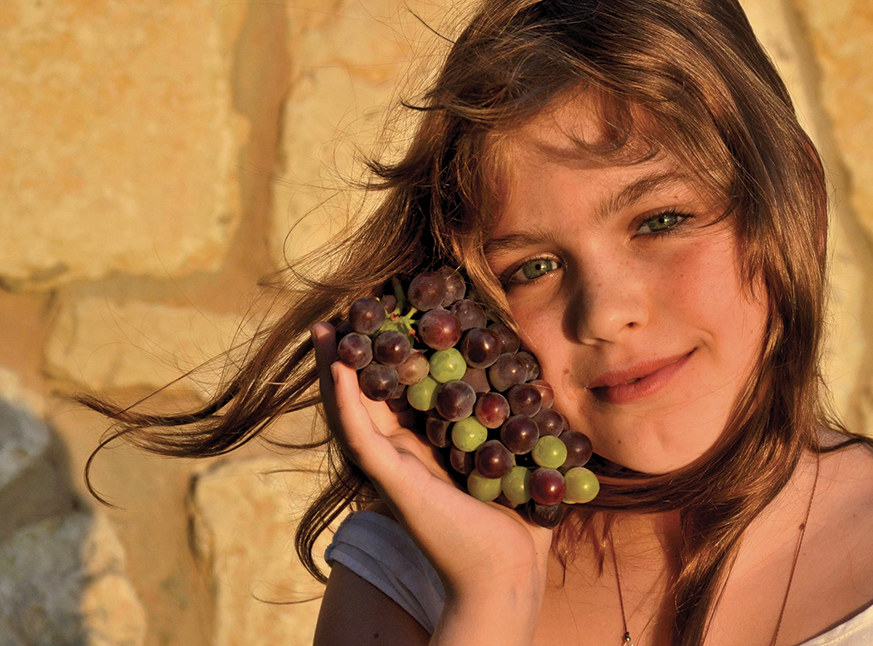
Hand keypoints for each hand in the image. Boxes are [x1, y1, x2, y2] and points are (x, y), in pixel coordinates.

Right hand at [312, 322, 551, 642]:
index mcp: (426, 446)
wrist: (508, 569)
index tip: (383, 315)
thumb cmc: (517, 516)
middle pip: (366, 395)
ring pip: (352, 411)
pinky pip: (361, 437)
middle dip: (350, 355)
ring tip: (324, 331)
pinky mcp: (392, 481)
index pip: (397, 392)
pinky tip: (338, 369)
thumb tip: (536, 374)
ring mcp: (393, 467)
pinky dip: (346, 402)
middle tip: (338, 314)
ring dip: (335, 369)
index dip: (386, 355)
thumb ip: (511, 418)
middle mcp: (403, 453)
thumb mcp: (511, 451)